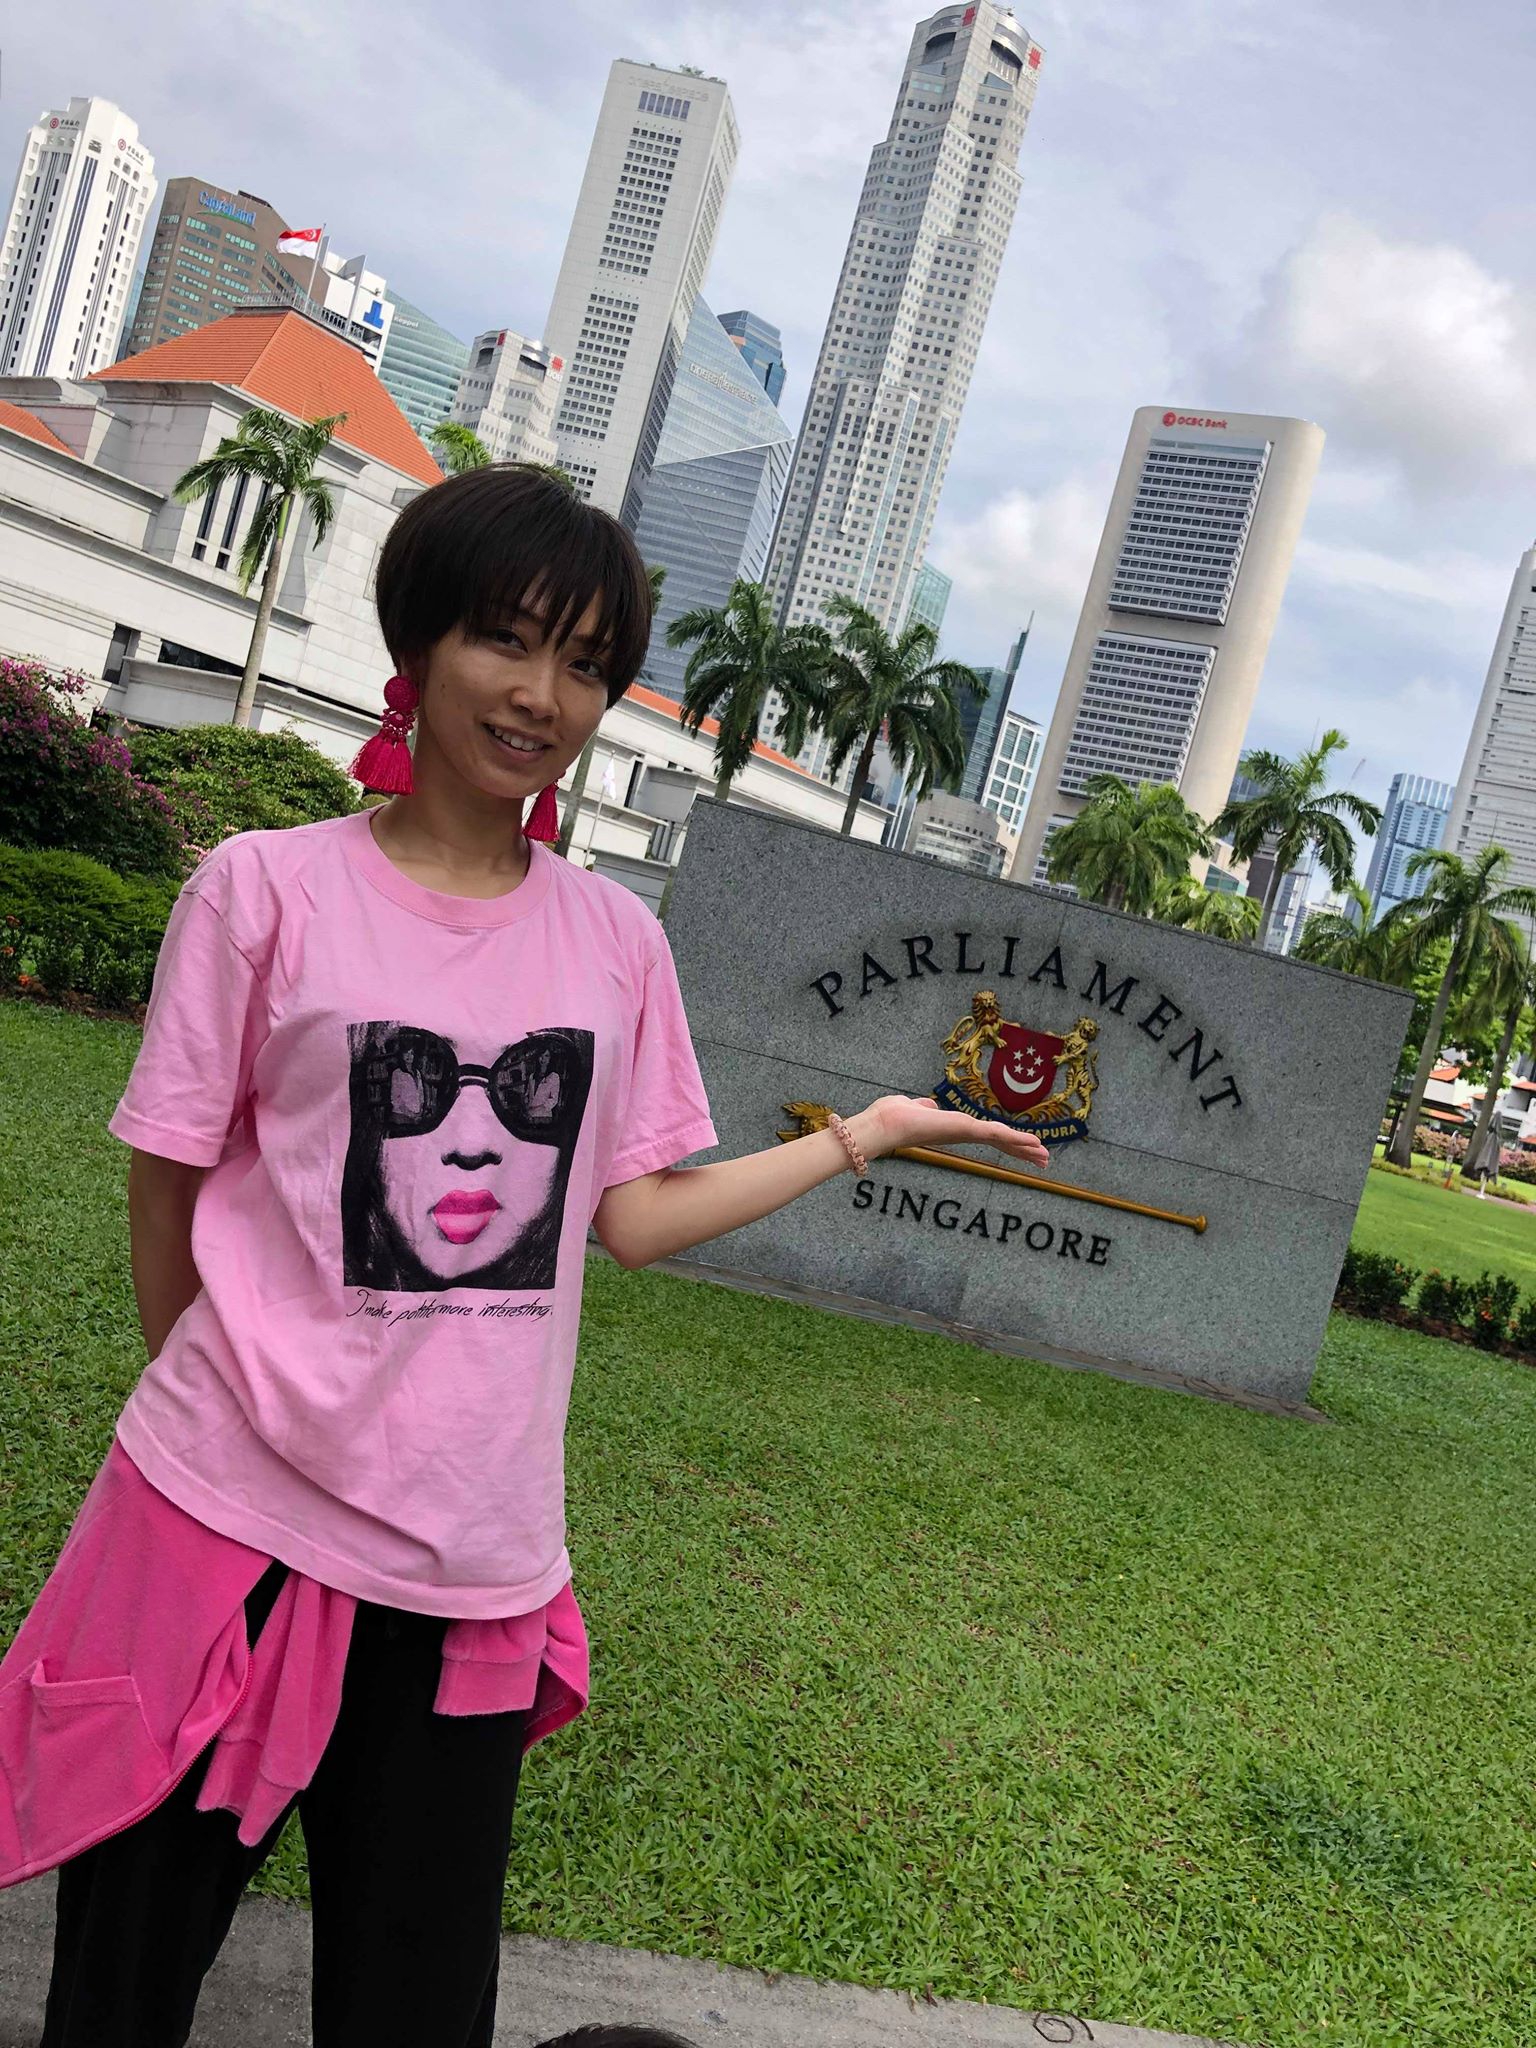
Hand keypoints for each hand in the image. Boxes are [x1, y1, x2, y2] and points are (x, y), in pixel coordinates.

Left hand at [851, 1095, 1050, 1170]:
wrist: (883, 1124)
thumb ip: (924, 1108)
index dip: (1007, 1143)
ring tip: (1045, 1157)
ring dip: (1025, 1148)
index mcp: (954, 1129)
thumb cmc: (892, 1116)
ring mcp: (965, 1133)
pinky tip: (1033, 1143)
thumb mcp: (913, 1108)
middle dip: (1022, 1152)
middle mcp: (962, 1134)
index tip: (1025, 1149)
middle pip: (1000, 1143)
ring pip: (1002, 1140)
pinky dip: (1016, 1138)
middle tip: (1045, 1162)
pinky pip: (996, 1133)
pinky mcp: (965, 1129)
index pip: (988, 1136)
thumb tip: (928, 1106)